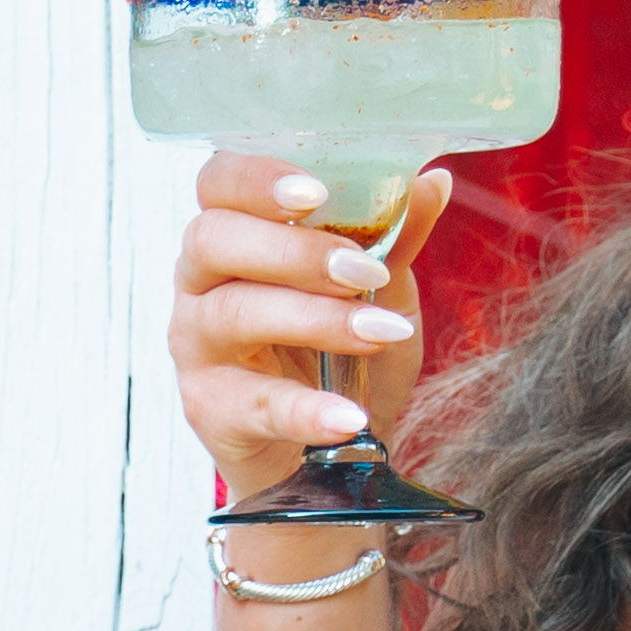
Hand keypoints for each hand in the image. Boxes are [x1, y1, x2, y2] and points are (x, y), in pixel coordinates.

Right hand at [167, 152, 451, 506]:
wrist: (329, 452)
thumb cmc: (342, 353)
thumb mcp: (378, 289)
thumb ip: (395, 237)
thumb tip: (434, 182)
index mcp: (234, 233)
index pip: (218, 182)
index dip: (256, 178)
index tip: (316, 193)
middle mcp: (200, 281)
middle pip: (213, 240)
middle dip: (293, 250)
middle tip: (362, 270)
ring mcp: (196, 345)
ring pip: (233, 314)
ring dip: (314, 319)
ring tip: (378, 332)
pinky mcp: (208, 408)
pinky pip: (253, 403)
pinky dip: (305, 409)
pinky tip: (349, 416)